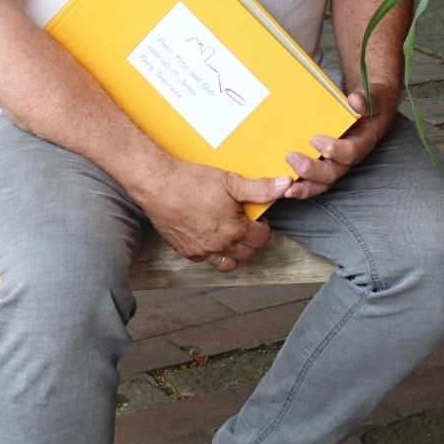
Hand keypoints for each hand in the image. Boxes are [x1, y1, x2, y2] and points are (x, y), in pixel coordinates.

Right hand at [134, 161, 287, 271]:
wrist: (157, 185)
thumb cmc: (192, 182)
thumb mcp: (230, 181)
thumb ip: (260, 187)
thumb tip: (285, 185)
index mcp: (234, 230)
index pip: (262, 238)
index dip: (263, 227)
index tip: (258, 217)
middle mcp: (219, 246)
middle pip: (248, 253)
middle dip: (252, 240)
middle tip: (247, 224)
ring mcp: (202, 251)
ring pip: (229, 262)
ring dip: (236, 252)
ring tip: (233, 234)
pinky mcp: (186, 251)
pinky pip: (208, 260)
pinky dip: (214, 252)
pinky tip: (212, 236)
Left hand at [279, 87, 395, 199]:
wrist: (366, 105)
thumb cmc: (371, 101)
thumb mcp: (375, 96)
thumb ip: (368, 99)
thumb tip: (356, 102)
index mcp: (363, 142)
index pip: (351, 152)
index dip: (334, 150)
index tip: (315, 140)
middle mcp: (348, 157)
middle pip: (332, 173)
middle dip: (312, 170)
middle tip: (292, 158)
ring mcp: (334, 162)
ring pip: (321, 182)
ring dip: (304, 187)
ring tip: (287, 188)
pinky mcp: (322, 162)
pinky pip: (312, 178)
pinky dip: (298, 183)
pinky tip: (282, 184)